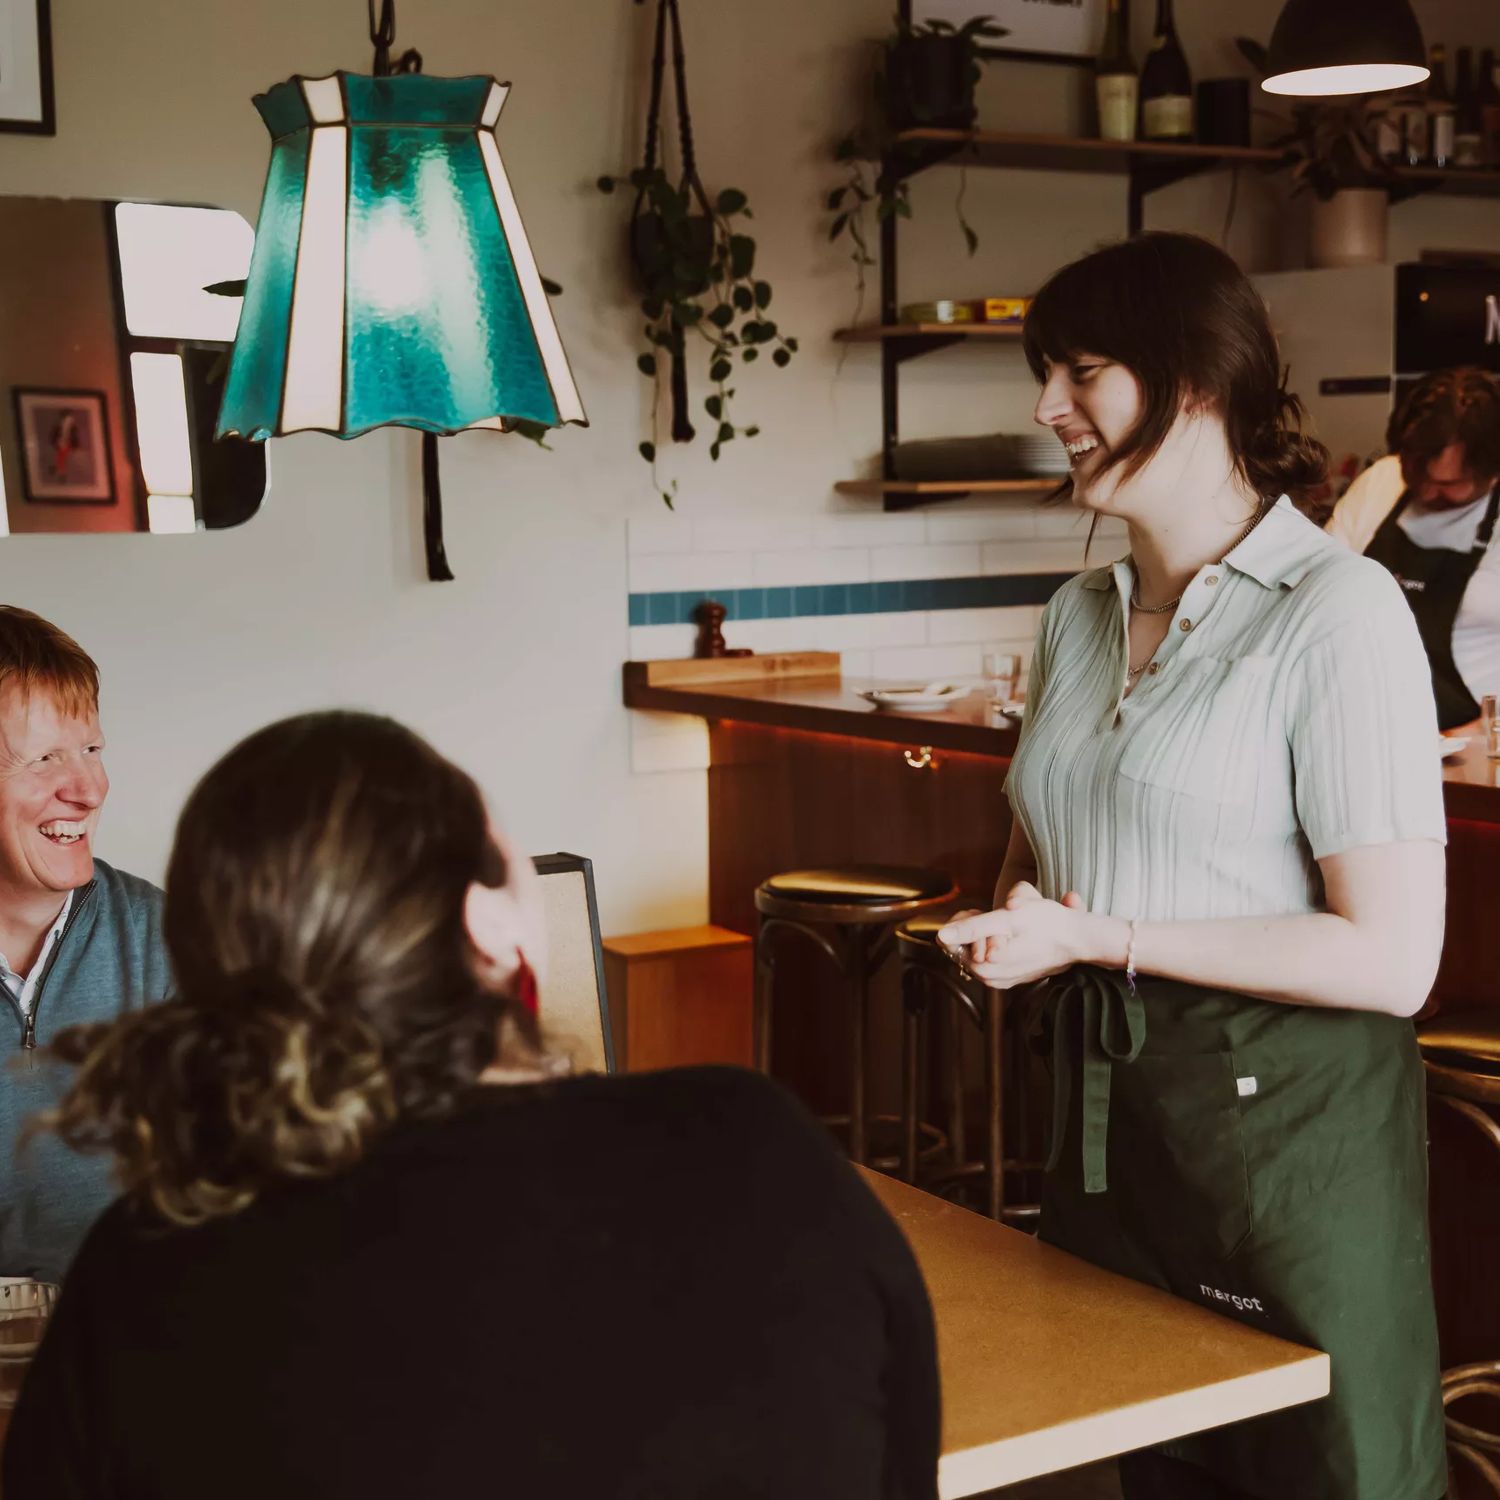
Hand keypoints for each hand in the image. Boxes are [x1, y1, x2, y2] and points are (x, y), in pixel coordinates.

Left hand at [936, 883, 1101, 988]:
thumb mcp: (1007, 919)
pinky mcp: (1009, 978)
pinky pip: (990, 956)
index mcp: (983, 966)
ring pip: (976, 949)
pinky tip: (1013, 935)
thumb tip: (939, 935)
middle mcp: (987, 978)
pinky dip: (995, 942)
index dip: (962, 920)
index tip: (981, 911)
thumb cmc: (1046, 924)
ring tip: (1008, 925)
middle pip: (961, 945)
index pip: (949, 940)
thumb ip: (972, 928)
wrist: (1078, 940)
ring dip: (985, 933)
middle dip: (974, 926)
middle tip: (997, 916)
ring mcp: (998, 980)